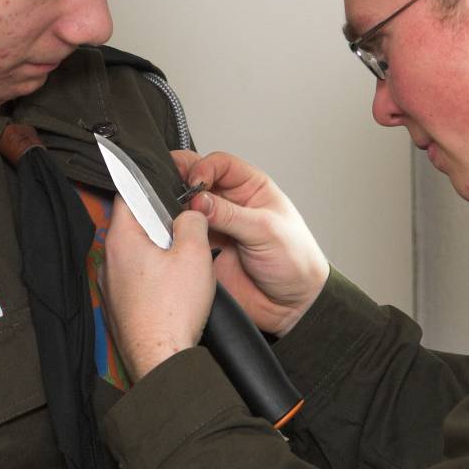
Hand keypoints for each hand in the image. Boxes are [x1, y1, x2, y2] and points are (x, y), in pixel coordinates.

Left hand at [102, 197, 215, 381]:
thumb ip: (192, 221)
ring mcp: (110, 286)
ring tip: (180, 268)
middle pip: (133, 227)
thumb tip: (189, 215)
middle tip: (183, 236)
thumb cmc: (173, 311)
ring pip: (135, 256)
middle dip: (159, 227)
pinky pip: (134, 281)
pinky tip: (171, 292)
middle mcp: (108, 261)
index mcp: (120, 240)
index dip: (149, 189)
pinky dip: (152, 280)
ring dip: (156, 255)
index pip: (127, 196)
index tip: (166, 192)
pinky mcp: (118, 307)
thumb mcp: (195, 253)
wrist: (161, 359)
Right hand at [174, 150, 328, 336]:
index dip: (204, 168)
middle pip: (198, 181)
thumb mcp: (266, 231)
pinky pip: (185, 236)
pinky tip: (177, 237)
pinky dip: (177, 234)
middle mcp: (232, 203)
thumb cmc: (296, 262)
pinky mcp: (206, 250)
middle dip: (182, 182)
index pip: (220, 164)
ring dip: (178, 210)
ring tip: (177, 218)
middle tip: (172, 190)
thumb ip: (230, 214)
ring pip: (188, 208)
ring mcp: (217, 226)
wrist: (292, 305)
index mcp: (252, 188)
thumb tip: (198, 199)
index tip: (196, 184)